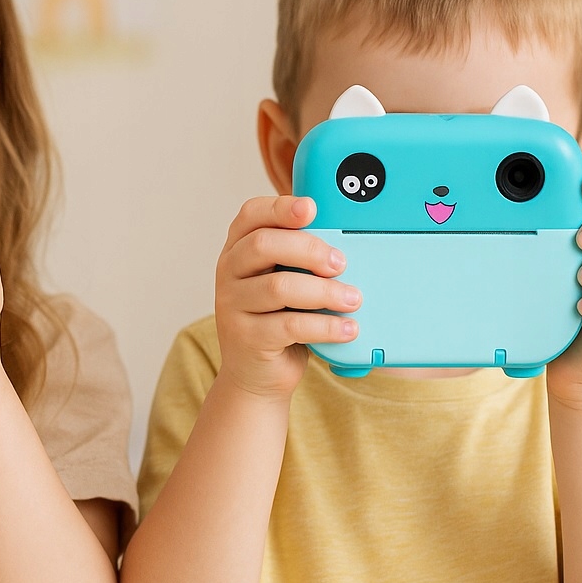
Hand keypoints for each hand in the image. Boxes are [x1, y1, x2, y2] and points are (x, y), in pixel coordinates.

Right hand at [212, 195, 359, 400]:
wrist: (257, 374)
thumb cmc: (277, 319)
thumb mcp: (285, 281)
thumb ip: (300, 259)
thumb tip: (347, 243)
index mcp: (237, 249)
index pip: (251, 215)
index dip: (280, 207)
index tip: (311, 208)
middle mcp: (228, 273)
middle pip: (264, 245)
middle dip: (309, 249)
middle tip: (341, 263)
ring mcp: (232, 306)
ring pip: (279, 287)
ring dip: (325, 291)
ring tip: (353, 299)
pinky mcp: (247, 338)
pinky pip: (289, 325)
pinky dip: (325, 326)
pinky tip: (347, 328)